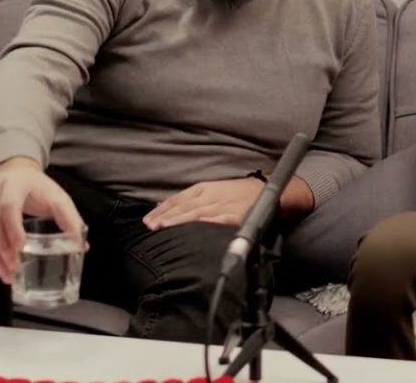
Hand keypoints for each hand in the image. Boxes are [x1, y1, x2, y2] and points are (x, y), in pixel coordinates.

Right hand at [0, 157, 85, 283]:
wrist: (16, 172)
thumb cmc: (39, 189)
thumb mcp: (58, 198)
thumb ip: (69, 219)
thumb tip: (82, 247)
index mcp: (15, 183)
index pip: (9, 205)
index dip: (13, 227)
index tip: (20, 247)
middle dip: (1, 245)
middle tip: (14, 266)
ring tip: (8, 274)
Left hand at [143, 177, 263, 229]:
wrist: (268, 190)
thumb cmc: (237, 192)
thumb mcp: (210, 190)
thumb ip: (187, 199)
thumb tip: (161, 206)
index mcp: (204, 188)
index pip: (178, 199)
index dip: (162, 210)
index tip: (147, 220)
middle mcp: (211, 196)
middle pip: (184, 206)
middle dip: (166, 216)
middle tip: (150, 226)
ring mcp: (223, 205)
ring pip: (197, 213)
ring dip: (180, 220)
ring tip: (164, 227)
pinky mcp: (237, 215)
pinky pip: (220, 219)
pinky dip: (208, 221)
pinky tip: (197, 226)